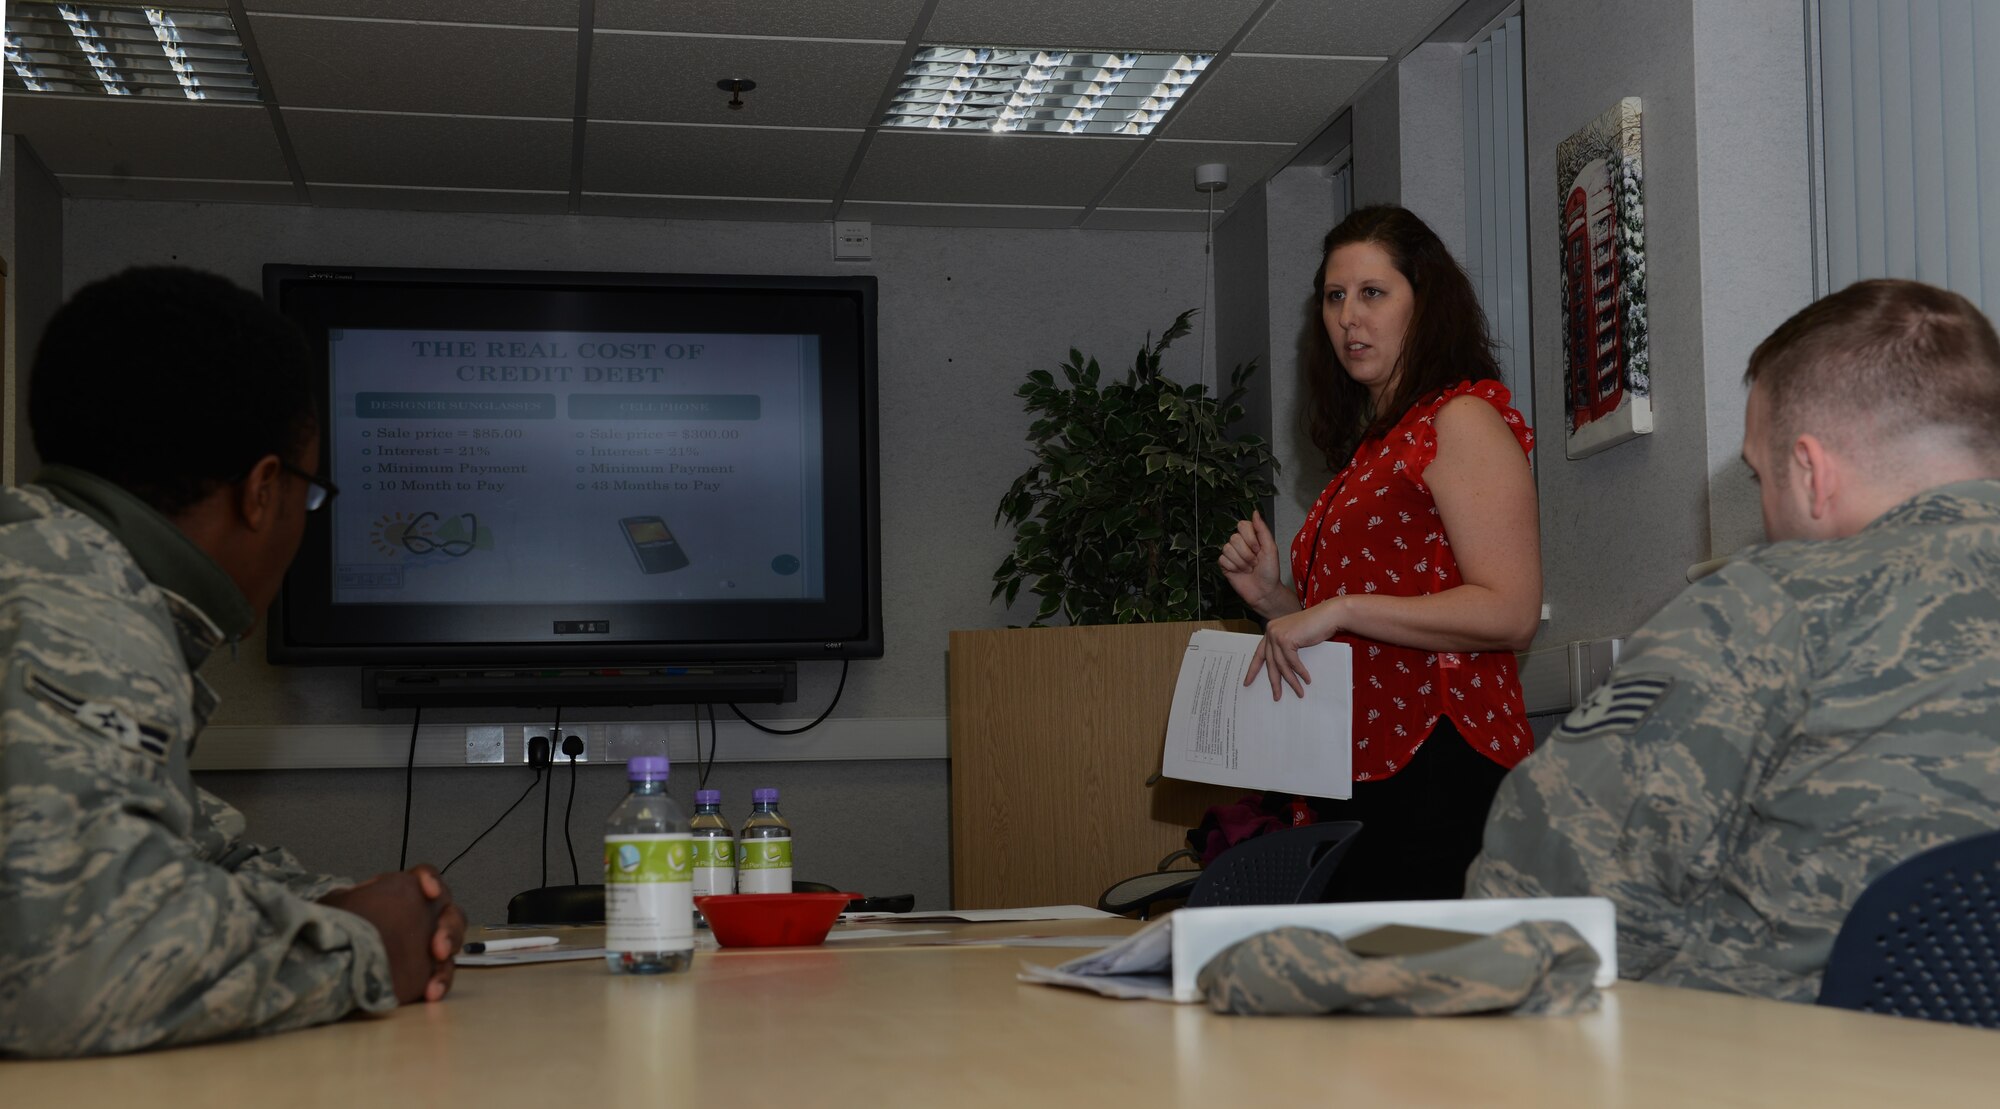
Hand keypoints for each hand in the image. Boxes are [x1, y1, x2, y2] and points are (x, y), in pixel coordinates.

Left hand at [321, 866, 465, 1003]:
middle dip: (449, 925)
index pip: (425, 877)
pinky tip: (431, 990)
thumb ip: (358, 893)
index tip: (428, 892)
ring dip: (450, 947)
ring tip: (439, 957)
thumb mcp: (338, 906)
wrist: (331, 969)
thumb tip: (360, 892)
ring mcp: (425, 945)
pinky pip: (442, 975)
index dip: (432, 881)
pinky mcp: (425, 973)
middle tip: (437, 941)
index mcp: (401, 895)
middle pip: (449, 912)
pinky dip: (440, 981)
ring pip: (452, 942)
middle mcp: (419, 918)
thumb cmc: (334, 934)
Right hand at [1217, 510, 1290, 616]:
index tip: (1259, 549)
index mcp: (1252, 536)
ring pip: (1227, 549)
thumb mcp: (1271, 548)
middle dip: (1247, 553)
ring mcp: (1231, 554)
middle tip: (1255, 562)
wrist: (1265, 591)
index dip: (1250, 539)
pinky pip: (1222, 559)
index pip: (1242, 525)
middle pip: (1234, 538)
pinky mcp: (1224, 564)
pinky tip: (1240, 572)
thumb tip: (1255, 512)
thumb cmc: (1270, 571)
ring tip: (1249, 568)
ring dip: (1241, 562)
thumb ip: (1262, 529)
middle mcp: (1240, 543)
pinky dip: (1234, 568)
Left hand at [1244, 600, 1345, 700]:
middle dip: (1274, 681)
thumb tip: (1281, 670)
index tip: (1248, 682)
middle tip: (1276, 696)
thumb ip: (1286, 648)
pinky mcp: (1287, 639)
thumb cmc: (1316, 626)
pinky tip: (1306, 680)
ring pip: (1281, 665)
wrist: (1330, 615)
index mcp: (1270, 630)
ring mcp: (1277, 634)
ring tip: (1299, 692)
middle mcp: (1271, 631)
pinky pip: (1292, 662)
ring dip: (1291, 681)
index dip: (1253, 669)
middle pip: (1270, 662)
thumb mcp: (1296, 637)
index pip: (1259, 654)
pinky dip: (1300, 672)